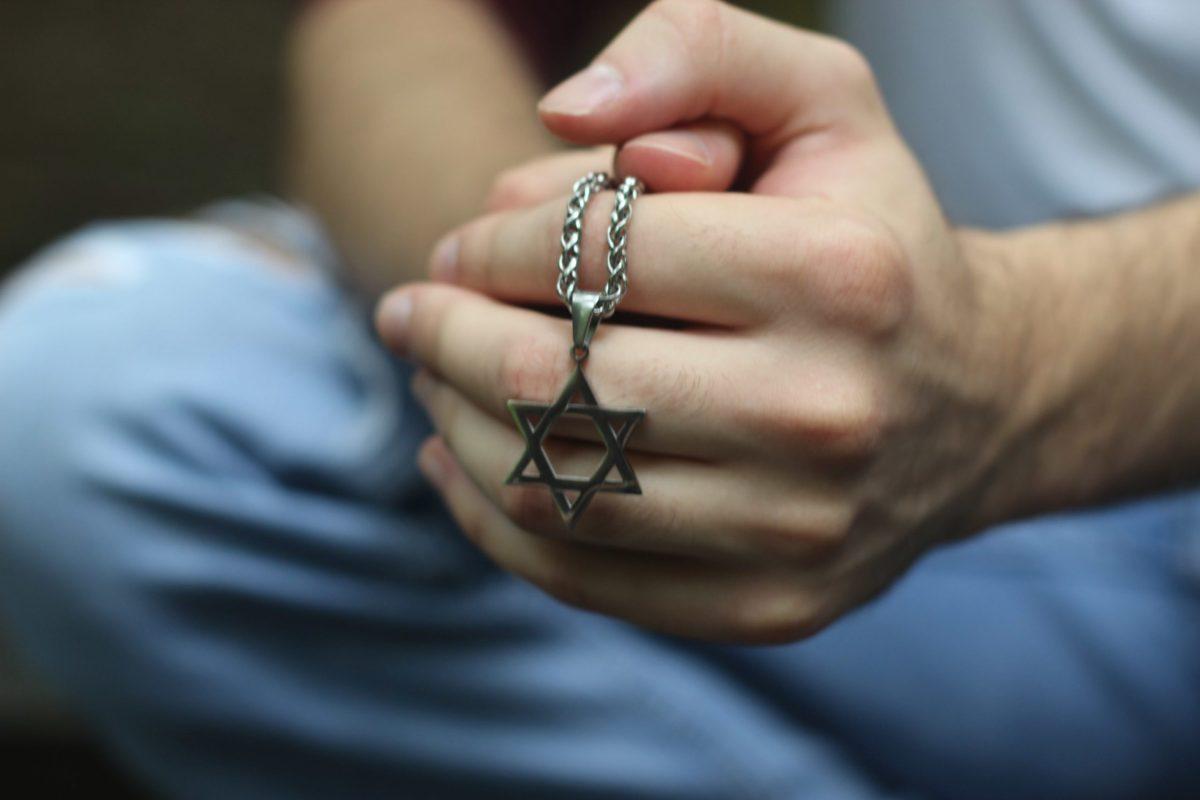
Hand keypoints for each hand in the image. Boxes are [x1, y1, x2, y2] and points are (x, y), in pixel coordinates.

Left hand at [377, 0, 1035, 642]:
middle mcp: (824, 410)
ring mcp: (798, 528)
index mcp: (835, 272)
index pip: (592, 252)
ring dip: (453, 424)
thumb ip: (697, 48)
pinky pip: (582, 576)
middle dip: (444, 336)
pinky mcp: (772, 605)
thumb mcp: (821, 99)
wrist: (977, 398)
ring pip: (550, 486)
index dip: (490, 244)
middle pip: (554, 377)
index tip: (460, 246)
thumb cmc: (872, 234)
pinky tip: (457, 460)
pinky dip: (488, 519)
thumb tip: (559, 107)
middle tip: (412, 312)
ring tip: (430, 377)